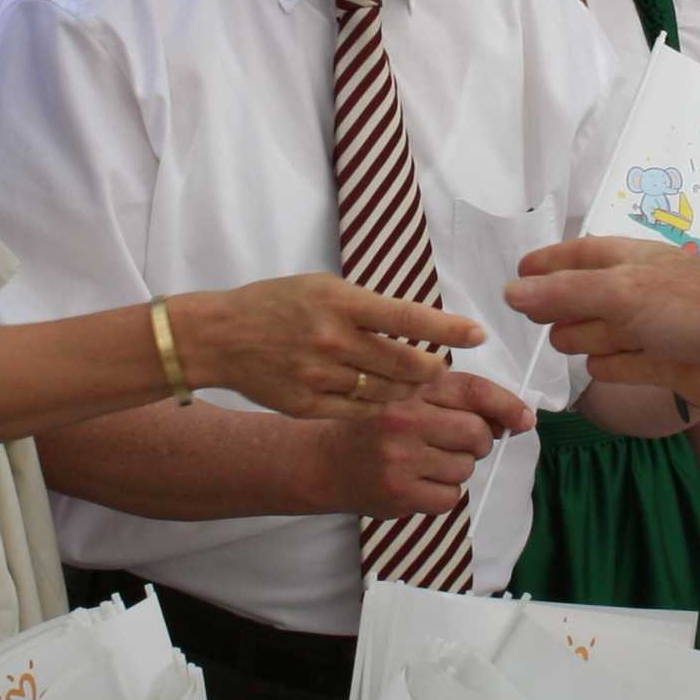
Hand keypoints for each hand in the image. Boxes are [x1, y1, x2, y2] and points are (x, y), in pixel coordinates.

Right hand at [183, 276, 484, 418]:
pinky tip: (377, 397)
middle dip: (432, 370)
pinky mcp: (309, 405)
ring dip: (408, 391)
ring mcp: (320, 376)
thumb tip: (417, 324)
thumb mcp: (323, 287)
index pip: (409, 318)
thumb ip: (367, 306)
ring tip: (408, 382)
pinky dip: (378, 407)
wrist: (221, 337)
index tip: (478, 334)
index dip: (449, 329)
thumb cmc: (276, 304)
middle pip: (407, 366)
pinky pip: (361, 412)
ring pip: (388, 394)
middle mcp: (334, 340)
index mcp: (341, 302)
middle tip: (437, 368)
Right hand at [322, 374, 524, 517]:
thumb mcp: (408, 397)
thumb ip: (454, 401)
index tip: (525, 419)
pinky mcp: (399, 492)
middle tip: (456, 444)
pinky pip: (450, 497)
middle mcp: (405, 418)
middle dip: (478, 443)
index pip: (473, 390)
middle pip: (476, 433)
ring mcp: (400, 457)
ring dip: (457, 469)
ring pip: (465, 468)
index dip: (506, 405)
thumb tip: (509, 420)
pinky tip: (417, 482)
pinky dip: (441, 493)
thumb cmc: (373, 427)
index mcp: (410, 388)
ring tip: (425, 462)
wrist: (322, 461)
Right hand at [508, 238, 699, 408]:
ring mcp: (654, 330)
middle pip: (590, 296)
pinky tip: (594, 368)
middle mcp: (642, 292)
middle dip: (560, 304)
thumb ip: (565, 293)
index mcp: (634, 260)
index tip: (518, 273)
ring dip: (582, 336)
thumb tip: (510, 292)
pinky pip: (627, 363)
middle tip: (526, 316)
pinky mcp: (665, 366)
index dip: (550, 262)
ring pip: (606, 332)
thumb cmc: (690, 308)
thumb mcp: (621, 292)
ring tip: (556, 341)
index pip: (583, 255)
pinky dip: (610, 365)